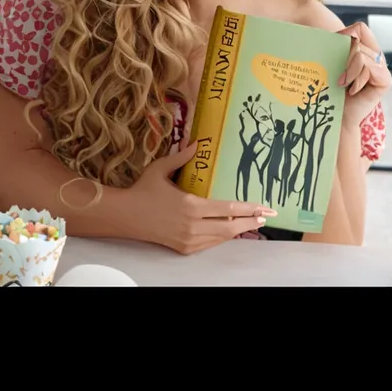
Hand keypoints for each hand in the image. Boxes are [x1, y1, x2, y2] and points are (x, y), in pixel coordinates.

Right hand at [124, 141, 276, 254]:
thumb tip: (196, 142)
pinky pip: (210, 244)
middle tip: (265, 217)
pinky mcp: (183, 248)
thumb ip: (181, 157)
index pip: (227, 208)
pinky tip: (230, 229)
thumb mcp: (160, 169)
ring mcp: (188, 239)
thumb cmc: (143, 190)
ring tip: (252, 222)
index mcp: (191, 205)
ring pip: (221, 237)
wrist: (126, 216)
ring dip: (238, 230)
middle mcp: (192, 225)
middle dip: (250, 222)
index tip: (264, 208)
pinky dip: (222, 237)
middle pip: (230, 227)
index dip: (249, 209)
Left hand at [337, 21, 391, 125]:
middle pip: (358, 40)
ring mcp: (382, 68)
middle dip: (344, 57)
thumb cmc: (328, 89)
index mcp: (364, 49)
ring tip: (343, 83)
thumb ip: (333, 47)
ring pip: (361, 54)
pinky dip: (357, 78)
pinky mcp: (385, 80)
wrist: (335, 116)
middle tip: (339, 76)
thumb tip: (317, 33)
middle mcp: (375, 56)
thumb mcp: (330, 63)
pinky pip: (370, 67)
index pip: (360, 28)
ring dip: (348, 70)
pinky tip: (352, 90)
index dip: (346, 34)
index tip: (335, 49)